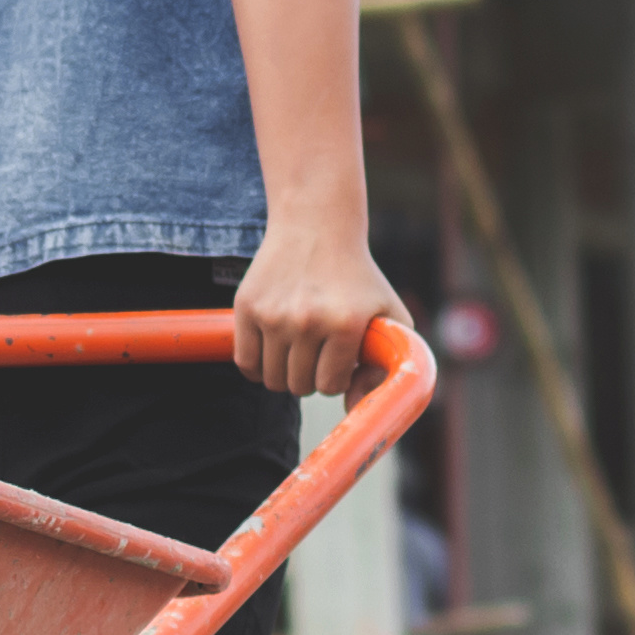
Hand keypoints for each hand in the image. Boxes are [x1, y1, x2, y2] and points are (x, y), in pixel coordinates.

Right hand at [232, 220, 404, 401]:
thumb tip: (354, 408)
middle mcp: (308, 320)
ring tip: (296, 350)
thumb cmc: (357, 277)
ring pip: (272, 379)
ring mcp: (274, 314)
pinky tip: (271, 352)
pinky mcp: (246, 306)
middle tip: (316, 352)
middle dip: (310, 376)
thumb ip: (387, 365)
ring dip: (284, 373)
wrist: (316, 226)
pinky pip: (245, 363)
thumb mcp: (390, 314)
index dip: (335, 376)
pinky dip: (256, 367)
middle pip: (299, 386)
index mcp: (346, 324)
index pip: (330, 385)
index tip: (338, 357)